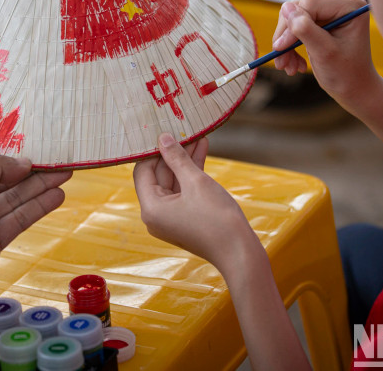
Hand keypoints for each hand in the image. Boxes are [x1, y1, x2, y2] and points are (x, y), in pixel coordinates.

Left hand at [0, 155, 71, 306]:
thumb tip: (22, 163)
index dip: (7, 159)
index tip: (31, 151)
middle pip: (3, 183)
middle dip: (30, 173)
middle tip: (58, 162)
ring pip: (14, 201)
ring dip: (39, 189)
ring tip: (65, 175)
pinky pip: (17, 221)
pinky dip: (37, 209)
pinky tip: (56, 196)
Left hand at [133, 134, 257, 273]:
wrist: (240, 252)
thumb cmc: (216, 218)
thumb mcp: (196, 181)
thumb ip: (177, 158)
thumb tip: (162, 138)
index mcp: (150, 208)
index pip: (143, 171)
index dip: (153, 150)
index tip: (164, 131)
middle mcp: (155, 214)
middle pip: (159, 175)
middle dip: (173, 152)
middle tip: (183, 130)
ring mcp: (170, 217)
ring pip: (174, 181)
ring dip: (185, 160)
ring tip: (197, 135)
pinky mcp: (185, 218)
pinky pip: (184, 191)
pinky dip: (192, 174)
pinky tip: (202, 150)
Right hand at [272, 0, 378, 111]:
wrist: (355, 89)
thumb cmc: (346, 74)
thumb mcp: (324, 52)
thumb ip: (305, 29)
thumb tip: (286, 8)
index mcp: (350, 7)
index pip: (309, 5)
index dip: (291, 25)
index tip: (280, 48)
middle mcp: (341, 4)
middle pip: (299, 10)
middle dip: (287, 37)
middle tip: (281, 62)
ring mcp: (330, 13)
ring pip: (293, 19)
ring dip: (286, 45)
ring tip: (287, 67)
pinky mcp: (321, 23)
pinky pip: (296, 27)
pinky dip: (291, 46)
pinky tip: (295, 64)